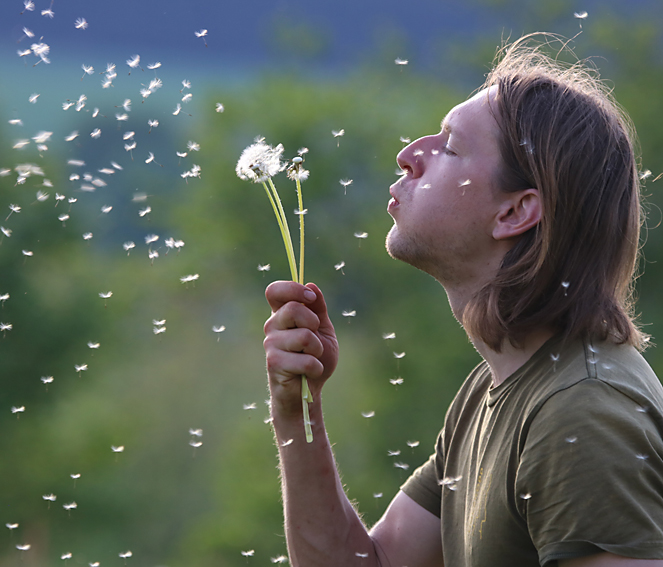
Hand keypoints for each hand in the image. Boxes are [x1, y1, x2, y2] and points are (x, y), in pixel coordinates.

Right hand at [264, 281, 338, 416]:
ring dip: (318, 349)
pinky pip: (306, 360)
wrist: (309, 389)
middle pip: (293, 309)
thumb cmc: (314, 357)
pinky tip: (311, 372)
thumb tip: (312, 286)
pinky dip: (316, 367)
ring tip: (313, 357)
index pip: (274, 291)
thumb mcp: (322, 329)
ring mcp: (271, 344)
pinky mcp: (274, 363)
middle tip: (315, 338)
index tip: (310, 298)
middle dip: (313, 322)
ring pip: (304, 336)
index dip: (292, 289)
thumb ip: (318, 309)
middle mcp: (272, 326)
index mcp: (282, 314)